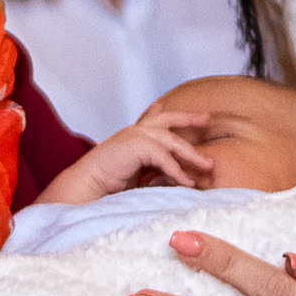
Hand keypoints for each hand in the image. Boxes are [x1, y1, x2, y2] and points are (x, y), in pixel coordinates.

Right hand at [36, 115, 212, 208]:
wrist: (86, 187)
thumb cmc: (106, 187)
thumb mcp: (137, 176)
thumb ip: (155, 172)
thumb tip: (180, 177)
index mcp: (131, 138)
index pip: (151, 120)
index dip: (162, 113)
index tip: (166, 107)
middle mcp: (134, 133)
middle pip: (166, 119)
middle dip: (188, 118)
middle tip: (206, 118)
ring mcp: (135, 136)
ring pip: (172, 140)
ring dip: (192, 154)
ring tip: (208, 166)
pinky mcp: (137, 145)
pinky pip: (165, 158)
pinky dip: (178, 171)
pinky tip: (188, 182)